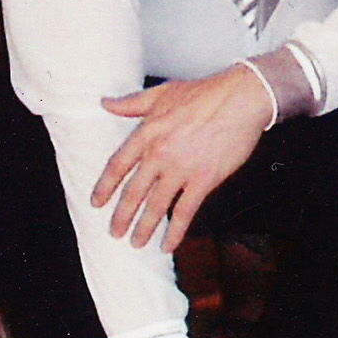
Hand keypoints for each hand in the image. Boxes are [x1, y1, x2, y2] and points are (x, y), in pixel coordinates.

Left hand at [95, 65, 276, 249]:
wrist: (240, 99)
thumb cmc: (205, 93)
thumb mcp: (162, 93)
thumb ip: (131, 103)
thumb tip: (106, 103)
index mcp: (147, 133)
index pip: (117, 166)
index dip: (104, 187)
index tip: (96, 202)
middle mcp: (159, 154)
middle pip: (133, 192)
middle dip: (121, 216)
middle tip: (115, 232)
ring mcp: (181, 169)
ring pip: (155, 206)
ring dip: (143, 228)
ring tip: (137, 242)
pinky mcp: (203, 180)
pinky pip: (184, 212)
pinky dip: (174, 232)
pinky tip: (168, 245)